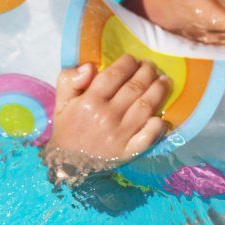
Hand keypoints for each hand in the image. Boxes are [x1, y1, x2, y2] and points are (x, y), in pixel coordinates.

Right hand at [41, 54, 168, 183]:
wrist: (68, 165)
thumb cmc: (67, 129)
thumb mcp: (61, 102)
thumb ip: (69, 80)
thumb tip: (90, 66)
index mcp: (89, 102)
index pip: (114, 75)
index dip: (128, 63)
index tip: (133, 59)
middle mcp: (107, 116)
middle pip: (134, 87)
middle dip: (147, 71)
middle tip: (151, 66)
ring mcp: (120, 134)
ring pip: (146, 106)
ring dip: (159, 90)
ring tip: (164, 80)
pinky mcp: (129, 151)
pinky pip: (149, 135)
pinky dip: (158, 124)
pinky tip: (162, 114)